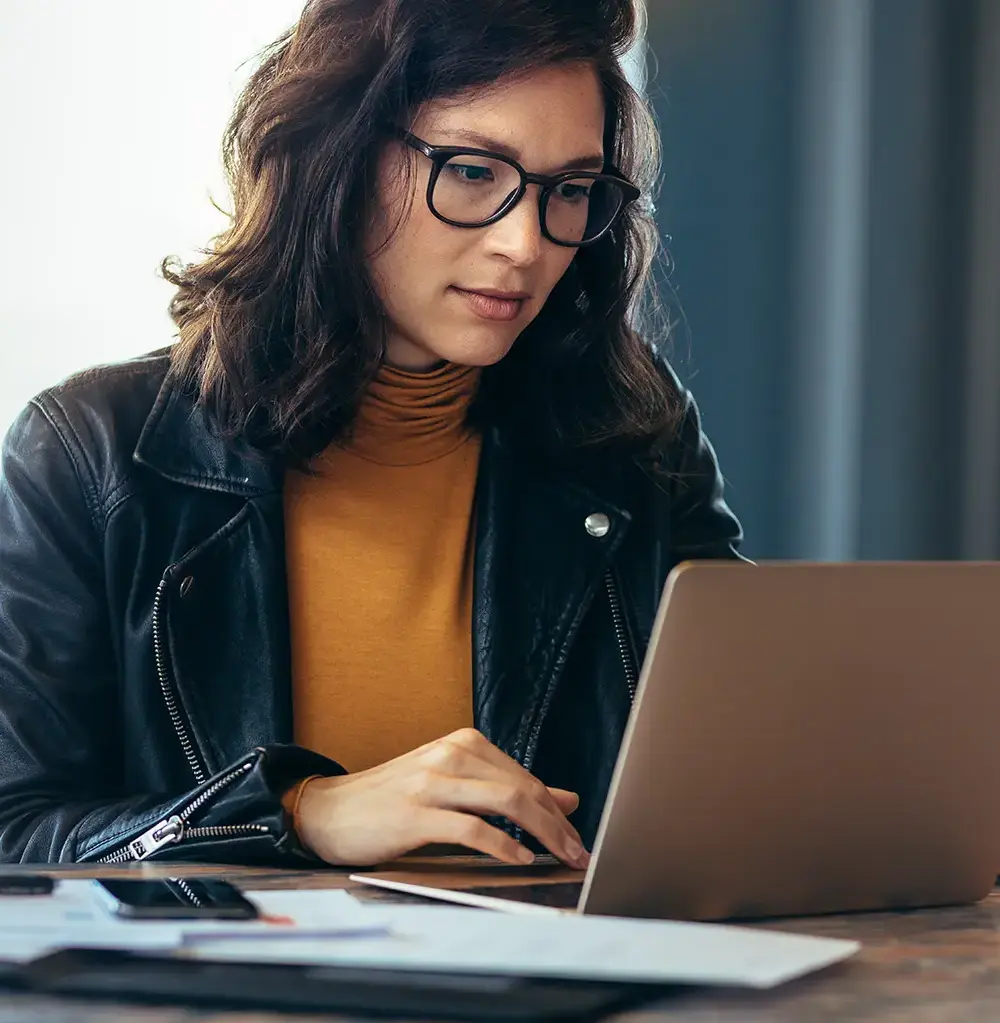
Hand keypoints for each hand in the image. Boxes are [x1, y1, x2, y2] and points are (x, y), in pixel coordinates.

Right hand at [294, 728, 588, 868]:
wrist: (329, 810)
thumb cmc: (393, 800)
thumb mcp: (454, 785)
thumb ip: (506, 789)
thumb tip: (566, 799)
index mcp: (463, 743)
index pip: (525, 777)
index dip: (556, 810)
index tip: (577, 837)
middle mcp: (451, 754)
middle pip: (522, 788)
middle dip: (557, 824)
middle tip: (579, 853)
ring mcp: (432, 781)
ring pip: (505, 802)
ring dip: (542, 833)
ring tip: (560, 857)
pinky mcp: (415, 813)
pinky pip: (471, 828)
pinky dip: (502, 845)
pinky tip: (519, 858)